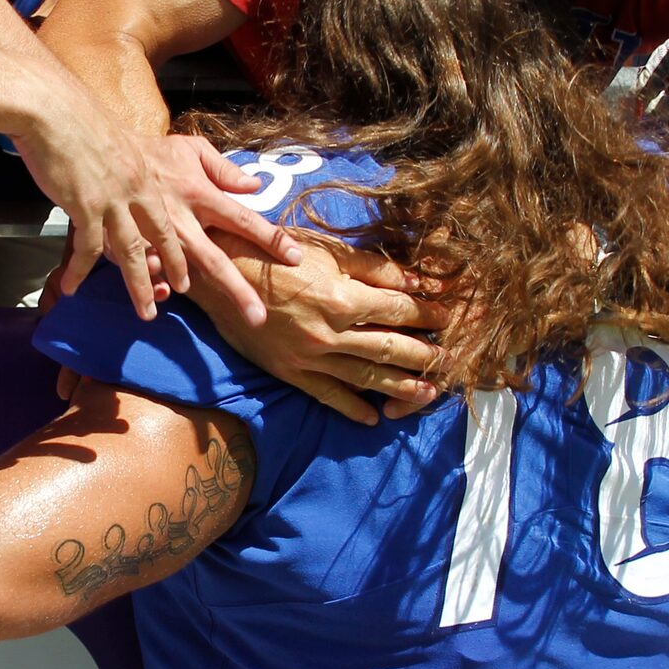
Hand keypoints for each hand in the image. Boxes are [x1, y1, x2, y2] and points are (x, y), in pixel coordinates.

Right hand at [12, 101, 302, 320]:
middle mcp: (169, 206)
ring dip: (147, 289)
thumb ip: (220, 168)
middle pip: (208, 254)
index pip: (240, 216)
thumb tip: (253, 184)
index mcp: (193, 190)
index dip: (269, 238)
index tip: (296, 258)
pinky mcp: (93, 214)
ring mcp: (131, 212)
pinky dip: (90, 272)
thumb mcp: (185, 146)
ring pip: (148, 260)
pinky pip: (95, 252)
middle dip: (235, 287)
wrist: (75, 121)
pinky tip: (80, 291)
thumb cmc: (132, 140)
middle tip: (257, 317)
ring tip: (152, 312)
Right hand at [197, 233, 448, 425]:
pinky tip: (373, 418)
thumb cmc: (275, 255)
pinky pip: (328, 395)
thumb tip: (413, 281)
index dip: (426, 313)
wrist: (220, 276)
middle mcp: (331, 333)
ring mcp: (311, 357)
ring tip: (428, 393)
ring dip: (401, 386)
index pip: (398, 310)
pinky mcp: (291, 372)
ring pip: (366, 377)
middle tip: (448, 360)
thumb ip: (372, 268)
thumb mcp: (326, 251)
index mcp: (342, 298)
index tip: (446, 316)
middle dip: (423, 354)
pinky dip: (352, 408)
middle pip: (390, 347)